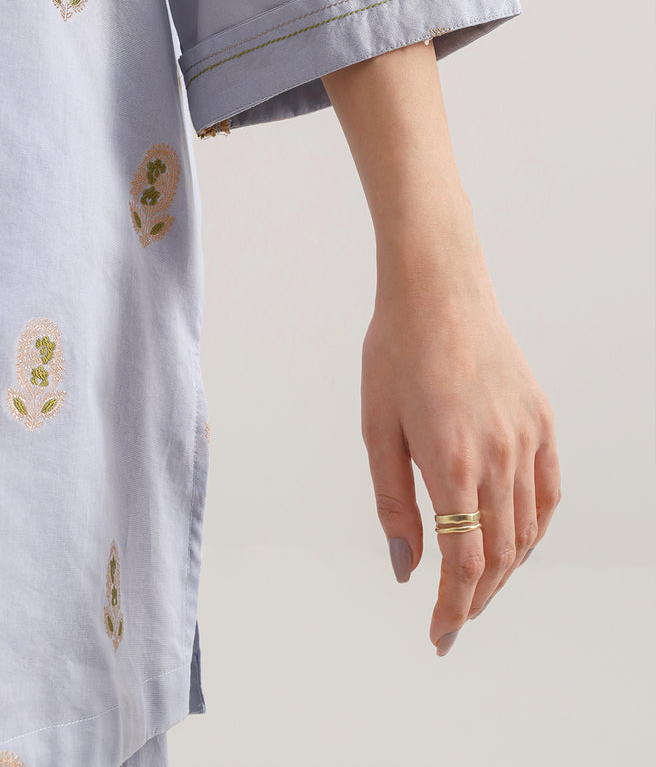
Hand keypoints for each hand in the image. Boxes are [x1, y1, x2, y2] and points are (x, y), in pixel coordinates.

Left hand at [360, 268, 561, 655]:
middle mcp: (498, 456)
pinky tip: (515, 541)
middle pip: (498, 555)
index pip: (462, 562)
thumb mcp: (377, 427)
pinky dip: (533, 527)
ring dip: (503, 569)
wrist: (437, 289)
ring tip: (477, 588)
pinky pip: (547, 491)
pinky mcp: (541, 419)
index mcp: (450, 461)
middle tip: (452, 621)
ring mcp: (526, 437)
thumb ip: (393, 501)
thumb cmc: (395, 352)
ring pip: (526, 529)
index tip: (438, 636)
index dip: (452, 608)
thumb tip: (407, 566)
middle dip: (474, 597)